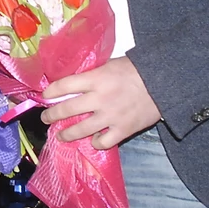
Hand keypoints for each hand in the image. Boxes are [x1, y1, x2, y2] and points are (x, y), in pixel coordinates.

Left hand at [41, 56, 160, 148]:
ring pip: (80, 130)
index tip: (45, 96)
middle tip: (46, 118)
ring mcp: (110, 116)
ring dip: (66, 134)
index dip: (51, 92)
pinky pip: (103, 142)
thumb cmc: (136, 70)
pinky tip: (93, 140)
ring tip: (60, 135)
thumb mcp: (109, 65)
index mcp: (95, 78)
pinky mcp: (123, 130)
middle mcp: (99, 99)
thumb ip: (92, 75)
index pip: (64, 85)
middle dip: (52, 115)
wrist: (163, 82)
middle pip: (67, 110)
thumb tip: (74, 82)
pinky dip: (96, 142)